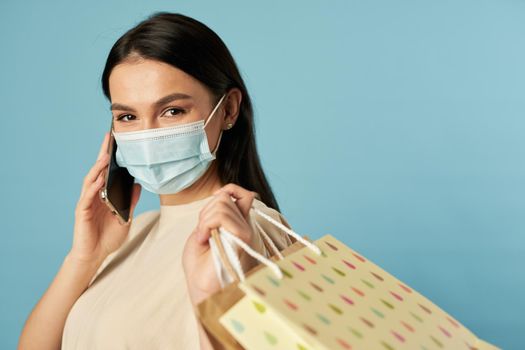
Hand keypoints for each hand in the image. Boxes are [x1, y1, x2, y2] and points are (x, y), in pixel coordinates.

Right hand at [68, 132, 140, 265]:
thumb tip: (138, 185)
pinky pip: (86, 197)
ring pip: (90, 180)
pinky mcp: (81, 212)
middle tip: (109, 137)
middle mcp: (94, 195)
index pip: (107, 172)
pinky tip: (98, 179)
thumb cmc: (108, 237)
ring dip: (98, 167)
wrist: (95, 255)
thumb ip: (130, 202)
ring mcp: (87, 202)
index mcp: (104, 195)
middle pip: (98, 170)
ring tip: (106, 155)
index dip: (111, 157)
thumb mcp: (125, 218)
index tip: (118, 141)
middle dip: (103, 153)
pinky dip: (92, 187)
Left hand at [182, 183, 256, 305]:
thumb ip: (215, 212)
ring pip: (222, 204)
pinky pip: (221, 216)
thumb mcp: (204, 228)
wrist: (199, 286)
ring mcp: (245, 232)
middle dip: (205, 212)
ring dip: (204, 221)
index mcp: (238, 223)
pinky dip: (206, 225)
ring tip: (204, 239)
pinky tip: (205, 240)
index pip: (244, 194)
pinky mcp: (242, 238)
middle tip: (202, 233)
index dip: (228, 190)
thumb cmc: (200, 262)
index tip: (214, 202)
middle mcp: (245, 226)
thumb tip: (224, 195)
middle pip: (224, 197)